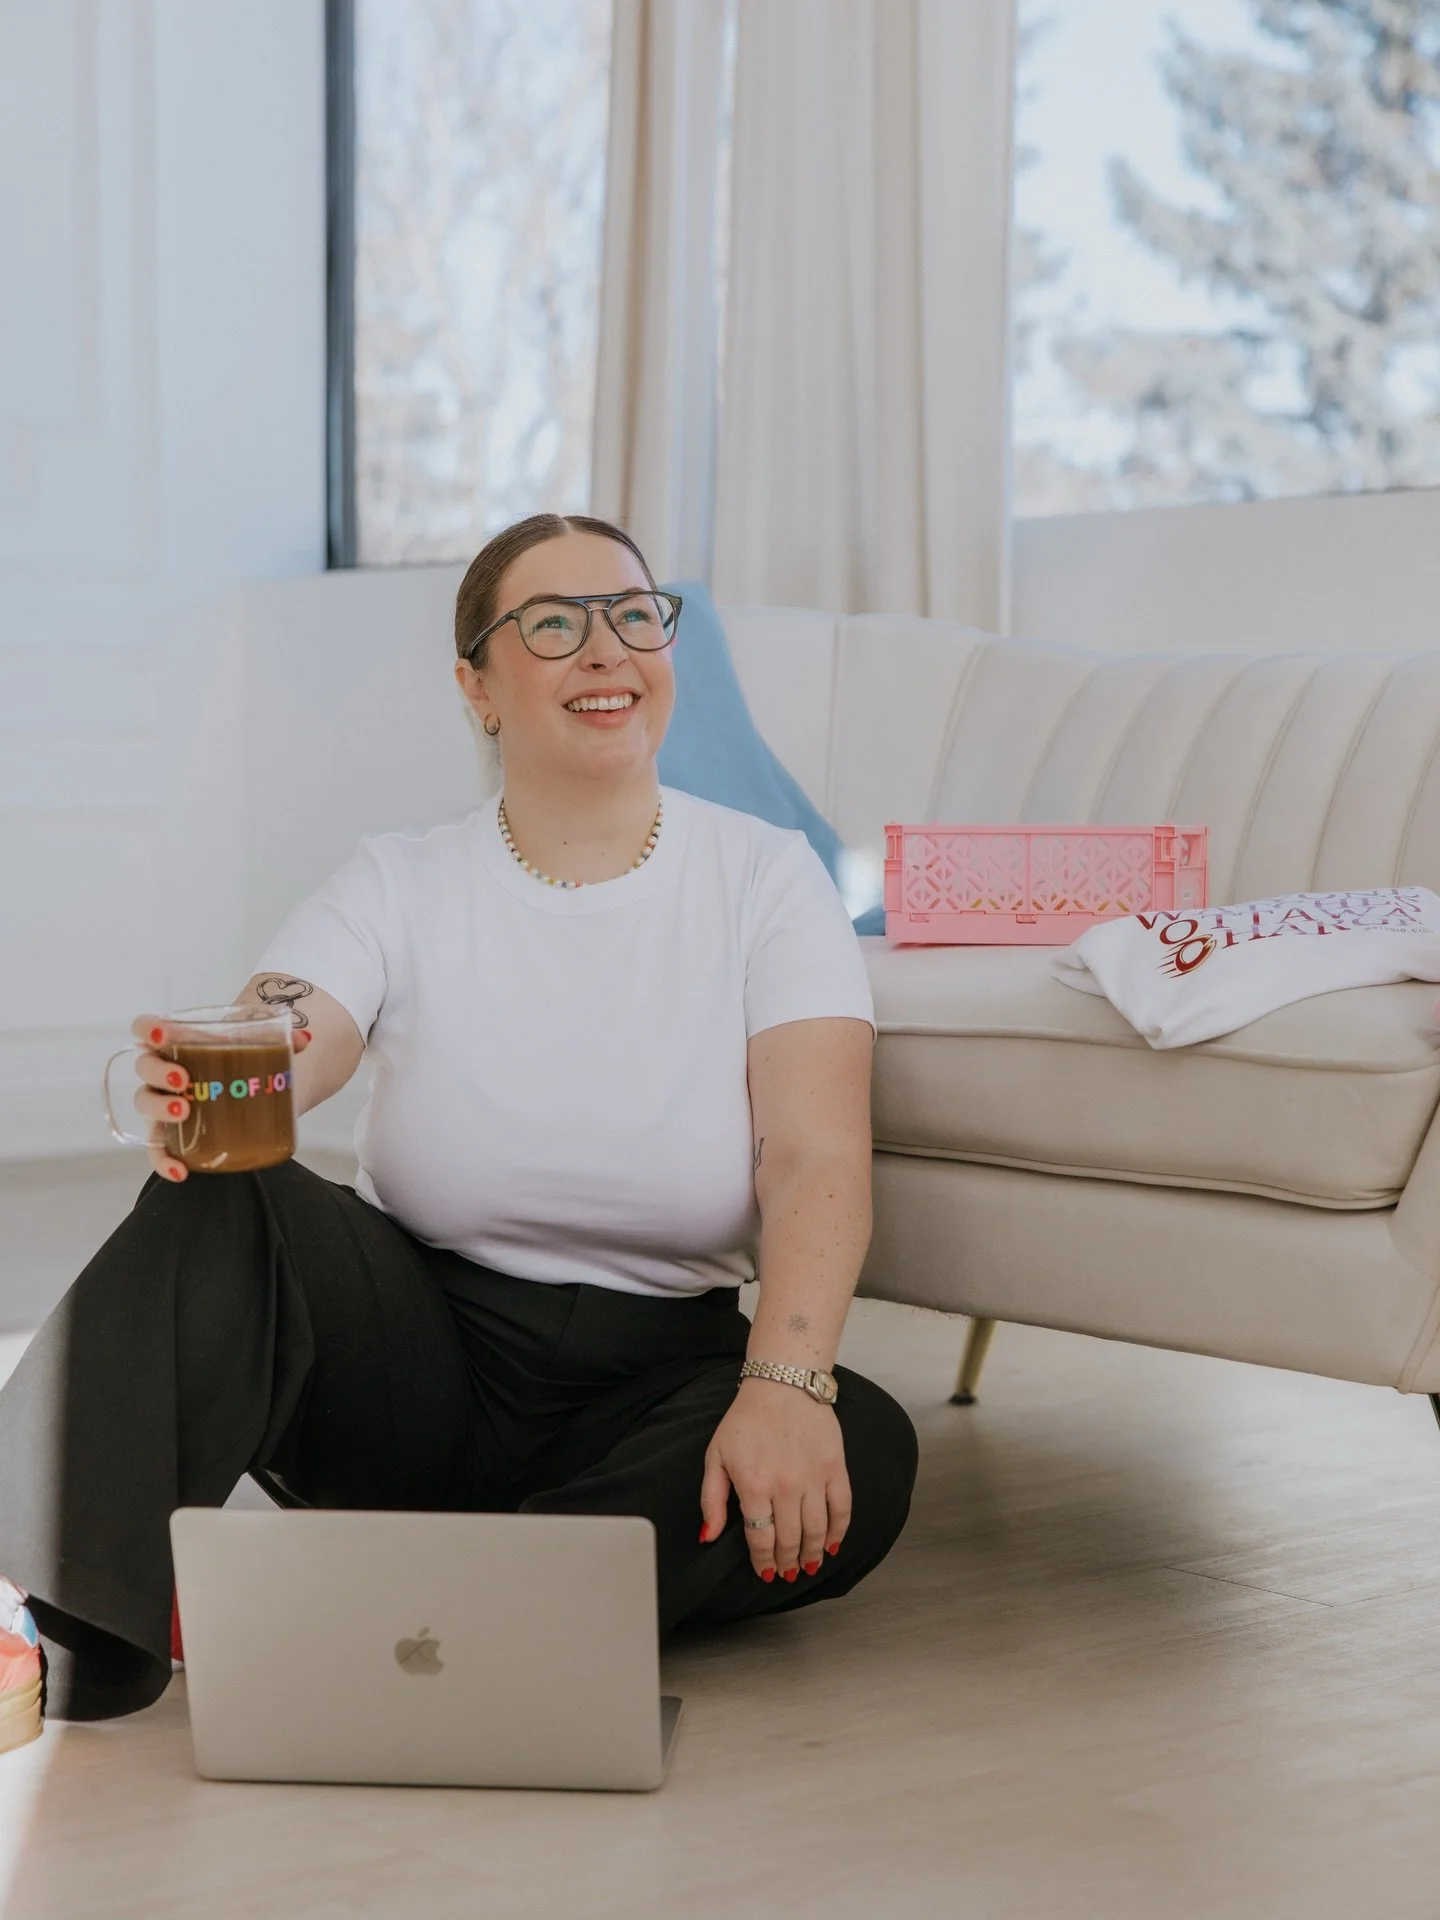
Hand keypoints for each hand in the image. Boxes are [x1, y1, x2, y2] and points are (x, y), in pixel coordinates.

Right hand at [128, 1013, 311, 1183]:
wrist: (242, 1088)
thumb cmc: (239, 1062)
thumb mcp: (258, 1048)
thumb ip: (284, 1040)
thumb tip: (305, 1039)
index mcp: (179, 1043)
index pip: (146, 1029)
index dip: (147, 1029)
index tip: (161, 1035)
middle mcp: (163, 1072)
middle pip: (144, 1066)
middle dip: (158, 1072)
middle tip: (184, 1080)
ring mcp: (163, 1103)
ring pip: (145, 1102)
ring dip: (159, 1107)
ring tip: (184, 1111)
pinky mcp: (170, 1135)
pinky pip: (157, 1149)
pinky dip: (164, 1161)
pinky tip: (181, 1171)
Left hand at [699, 1378, 850, 1582]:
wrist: (783, 1384)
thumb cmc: (746, 1420)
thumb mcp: (716, 1456)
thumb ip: (711, 1499)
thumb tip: (709, 1536)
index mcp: (754, 1485)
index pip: (761, 1538)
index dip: (763, 1562)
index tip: (765, 1573)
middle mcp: (786, 1486)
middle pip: (789, 1540)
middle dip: (787, 1563)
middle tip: (787, 1573)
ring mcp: (814, 1478)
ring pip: (817, 1531)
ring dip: (813, 1554)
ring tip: (808, 1566)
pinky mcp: (836, 1468)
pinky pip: (842, 1509)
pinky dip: (839, 1532)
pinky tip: (833, 1545)